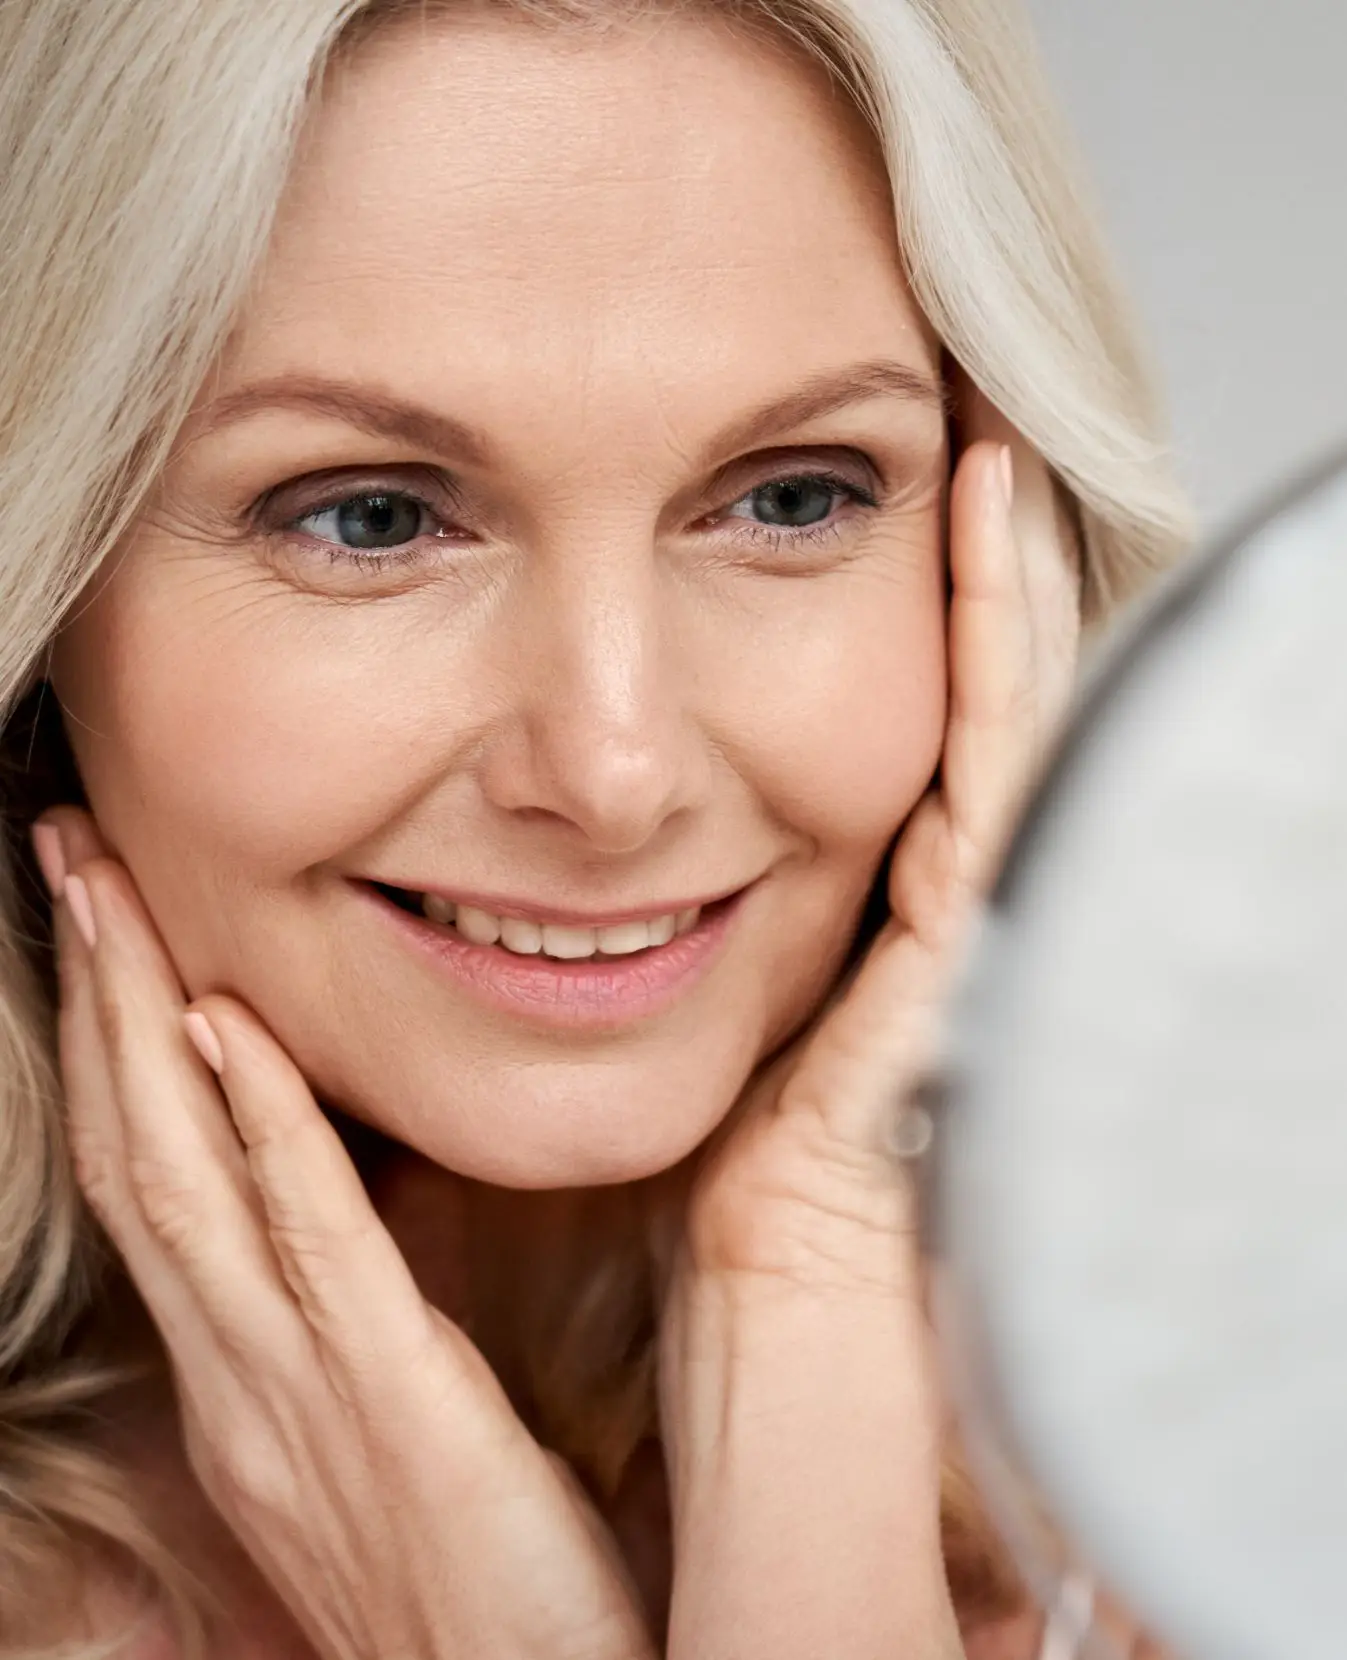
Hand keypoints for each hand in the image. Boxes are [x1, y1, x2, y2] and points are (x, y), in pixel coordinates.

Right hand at [35, 808, 653, 1659]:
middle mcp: (242, 1375)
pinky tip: (231, 1033)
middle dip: (100, 995)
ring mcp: (298, 1389)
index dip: (113, 1045)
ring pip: (187, 1177)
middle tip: (70, 856)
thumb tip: (338, 1224)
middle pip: (139, 1151)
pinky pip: (310, 1244)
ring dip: (145, 1024)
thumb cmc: (470, 1582)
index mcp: (245, 1377)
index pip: (152, 1182)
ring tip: (110, 896)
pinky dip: (262, 1131)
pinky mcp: (393, 1404)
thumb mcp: (381, 1437)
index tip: (105, 926)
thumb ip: (349, 1330)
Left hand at [660, 392, 1082, 1659]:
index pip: (858, 721)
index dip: (867, 609)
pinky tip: (991, 513)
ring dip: (982, 571)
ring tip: (975, 441)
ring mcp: (948, 892)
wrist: (766, 1293)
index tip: (819, 495)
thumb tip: (494, 837)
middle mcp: (898, 876)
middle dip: (939, 569)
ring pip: (982, 696)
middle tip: (931, 429)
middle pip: (929, 691)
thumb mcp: (621, 1000)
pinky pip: (996, 742)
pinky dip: (1002, 627)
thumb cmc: (686, 1171)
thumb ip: (588, 914)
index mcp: (823, 888)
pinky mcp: (970, 912)